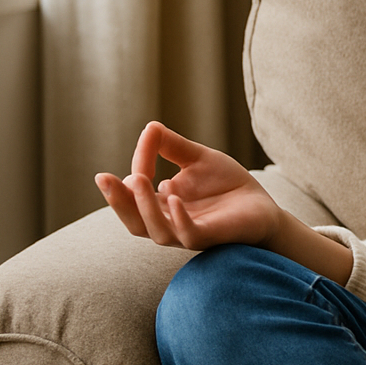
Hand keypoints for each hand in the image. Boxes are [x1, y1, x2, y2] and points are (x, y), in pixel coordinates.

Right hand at [95, 121, 282, 250]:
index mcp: (160, 207)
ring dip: (144, 206)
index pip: (135, 194)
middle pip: (133, 220)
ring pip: (156, 230)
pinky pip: (188, 234)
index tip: (145, 144)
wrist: (262, 206)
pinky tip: (174, 198)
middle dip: (117, 200)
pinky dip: (178, 218)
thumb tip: (149, 127)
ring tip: (139, 180)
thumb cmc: (227, 185)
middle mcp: (169, 223)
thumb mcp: (197, 160)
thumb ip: (171, 146)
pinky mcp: (211, 237)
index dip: (135, 170)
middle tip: (103, 178)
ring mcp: (188, 233)